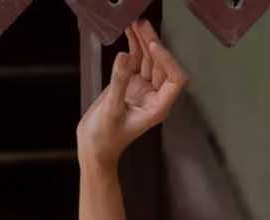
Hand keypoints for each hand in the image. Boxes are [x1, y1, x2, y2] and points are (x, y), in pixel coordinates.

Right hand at [76, 21, 187, 167]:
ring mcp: (144, 90)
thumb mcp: (111, 110)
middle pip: (161, 65)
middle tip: (141, 25)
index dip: (168, 61)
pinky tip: (128, 31)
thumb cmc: (105, 139)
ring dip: (143, 40)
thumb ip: (119, 82)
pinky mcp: (131, 84)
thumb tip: (124, 56)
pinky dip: (133, 45)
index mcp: (158, 108)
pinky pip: (136, 60)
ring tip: (134, 22)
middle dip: (153, 44)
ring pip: (149, 60)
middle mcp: (155, 97)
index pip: (175, 80)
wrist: (94, 147)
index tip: (153, 47)